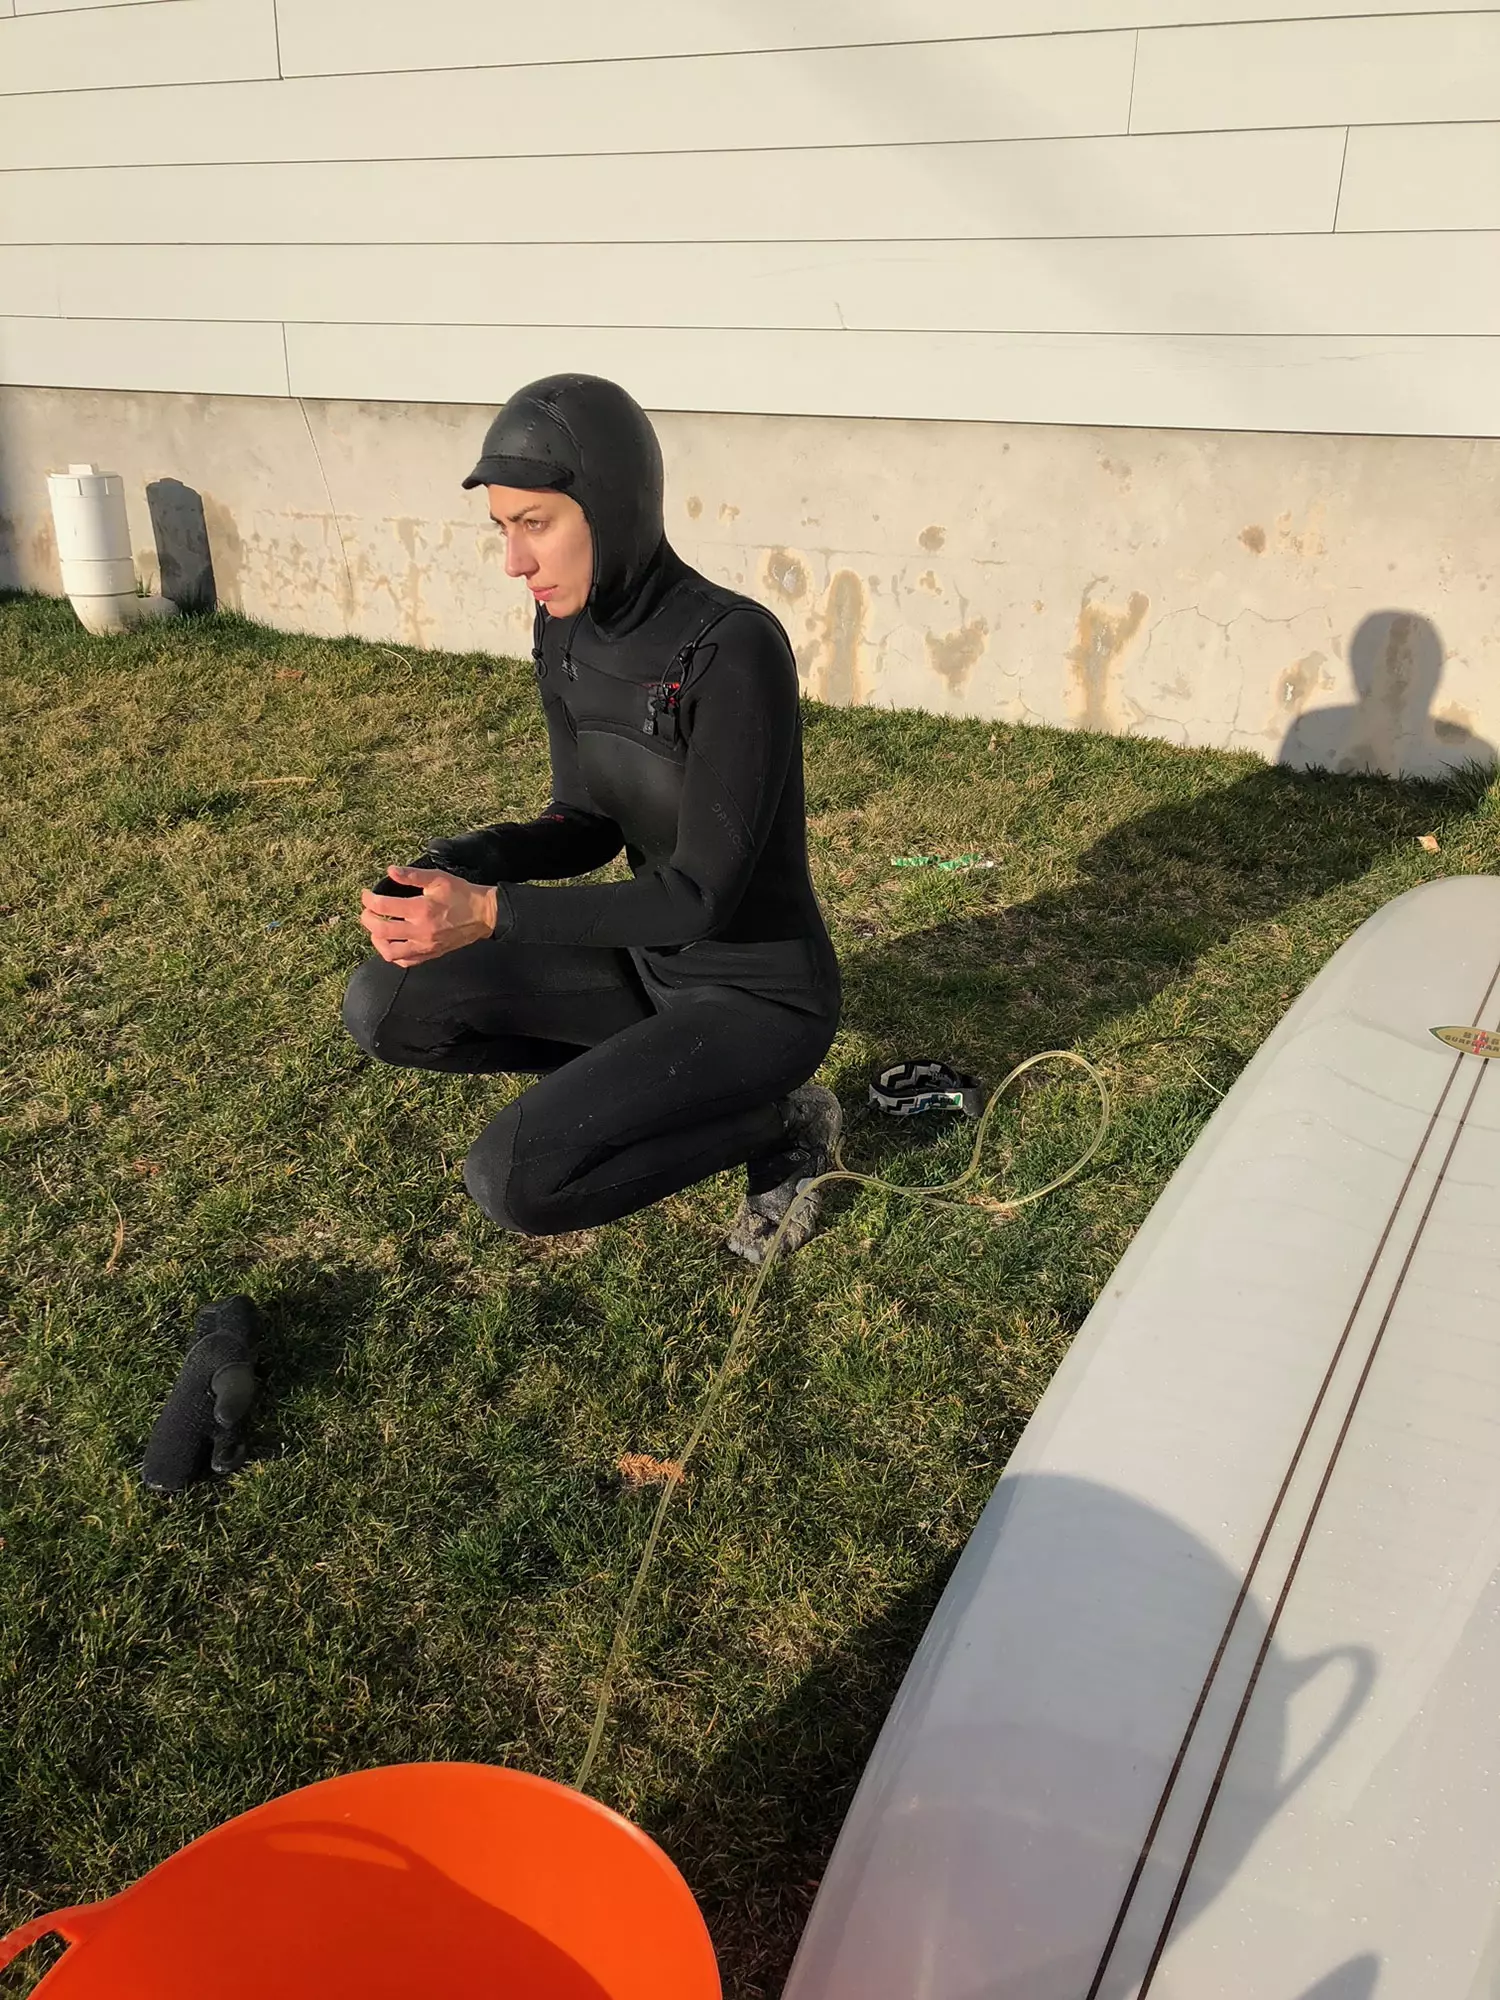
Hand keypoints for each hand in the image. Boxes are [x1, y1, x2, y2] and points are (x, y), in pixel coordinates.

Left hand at [360, 866, 499, 966]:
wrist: (483, 915)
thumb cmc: (461, 895)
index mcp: (421, 909)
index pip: (383, 906)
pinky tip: (391, 943)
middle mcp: (420, 930)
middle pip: (380, 930)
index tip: (366, 895)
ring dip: (376, 940)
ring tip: (376, 929)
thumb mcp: (438, 878)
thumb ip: (412, 875)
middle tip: (367, 911)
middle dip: (367, 919)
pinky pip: (405, 962)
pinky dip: (392, 954)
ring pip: (389, 951)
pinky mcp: (430, 954)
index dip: (368, 899)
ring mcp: (425, 946)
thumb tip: (390, 871)